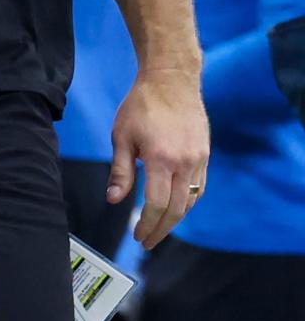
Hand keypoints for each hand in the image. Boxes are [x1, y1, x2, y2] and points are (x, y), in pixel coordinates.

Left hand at [107, 69, 209, 249]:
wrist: (171, 80)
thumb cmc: (142, 104)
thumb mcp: (122, 136)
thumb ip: (120, 171)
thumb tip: (114, 200)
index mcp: (161, 158)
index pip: (156, 204)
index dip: (147, 225)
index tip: (138, 236)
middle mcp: (184, 162)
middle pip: (176, 209)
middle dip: (160, 229)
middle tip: (147, 241)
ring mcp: (198, 159)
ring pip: (190, 201)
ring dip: (175, 219)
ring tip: (158, 228)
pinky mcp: (205, 155)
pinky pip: (199, 188)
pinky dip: (188, 202)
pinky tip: (175, 208)